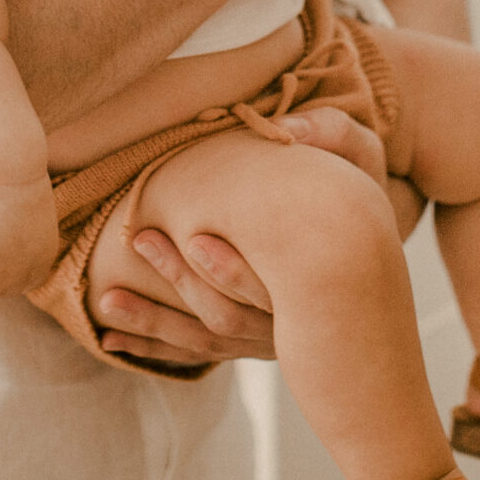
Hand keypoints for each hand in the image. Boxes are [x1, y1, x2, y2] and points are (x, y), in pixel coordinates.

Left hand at [93, 108, 388, 366]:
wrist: (372, 257)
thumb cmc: (356, 198)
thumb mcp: (360, 157)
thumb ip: (330, 133)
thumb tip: (287, 126)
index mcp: (320, 271)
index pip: (274, 284)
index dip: (233, 269)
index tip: (195, 238)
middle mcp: (295, 315)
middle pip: (232, 314)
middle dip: (183, 281)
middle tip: (142, 240)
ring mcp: (271, 336)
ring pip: (209, 340)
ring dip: (155, 323)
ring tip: (107, 302)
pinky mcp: (251, 343)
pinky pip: (199, 353)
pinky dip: (154, 347)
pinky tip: (111, 339)